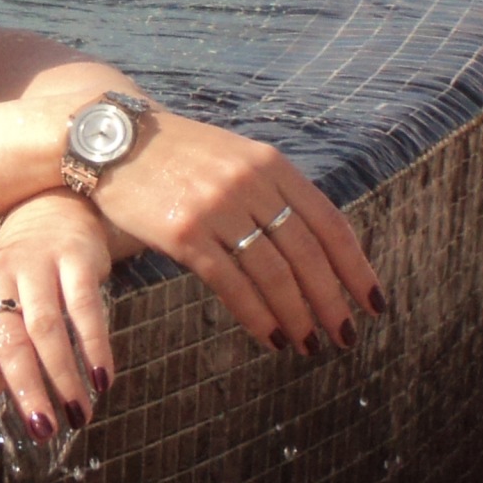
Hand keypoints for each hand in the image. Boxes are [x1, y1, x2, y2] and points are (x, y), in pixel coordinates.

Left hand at [0, 193, 114, 435]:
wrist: (51, 224)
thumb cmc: (14, 290)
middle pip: (8, 339)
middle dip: (26, 387)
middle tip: (43, 429)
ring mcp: (34, 265)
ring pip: (45, 328)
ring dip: (62, 376)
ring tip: (78, 415)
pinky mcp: (74, 261)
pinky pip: (85, 309)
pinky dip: (94, 348)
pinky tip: (101, 381)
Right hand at [89, 110, 383, 353]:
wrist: (108, 138)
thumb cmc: (175, 156)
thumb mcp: (234, 158)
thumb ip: (272, 192)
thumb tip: (315, 248)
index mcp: (270, 165)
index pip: (330, 223)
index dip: (356, 267)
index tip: (373, 302)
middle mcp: (248, 183)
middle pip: (306, 254)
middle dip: (331, 301)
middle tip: (345, 336)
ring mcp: (215, 207)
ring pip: (273, 273)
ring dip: (297, 315)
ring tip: (309, 345)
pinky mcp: (182, 231)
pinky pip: (230, 282)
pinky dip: (257, 315)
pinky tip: (270, 336)